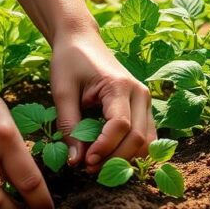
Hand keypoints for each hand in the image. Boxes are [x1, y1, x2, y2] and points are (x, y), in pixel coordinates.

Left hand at [50, 31, 155, 172]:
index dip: (105, 148)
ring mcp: (146, 101)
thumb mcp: (62, 92)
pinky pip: (147, 137)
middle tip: (89, 168)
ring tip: (99, 164)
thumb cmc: (69, 61)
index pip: (120, 125)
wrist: (82, 39)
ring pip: (147, 142)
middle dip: (115, 159)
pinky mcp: (144, 107)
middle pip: (138, 138)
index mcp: (119, 86)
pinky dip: (132, 151)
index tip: (85, 162)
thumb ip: (69, 127)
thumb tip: (75, 162)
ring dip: (125, 158)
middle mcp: (140, 93)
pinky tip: (111, 155)